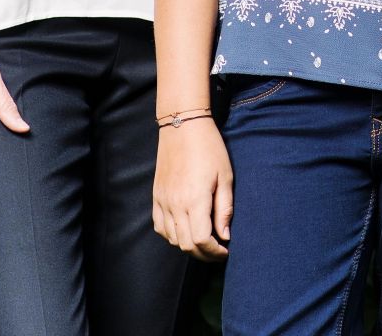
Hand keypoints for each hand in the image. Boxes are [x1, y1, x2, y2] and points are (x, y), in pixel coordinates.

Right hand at [153, 118, 232, 260]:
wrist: (183, 127)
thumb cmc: (209, 149)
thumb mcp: (225, 177)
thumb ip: (225, 209)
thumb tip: (225, 236)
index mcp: (194, 200)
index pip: (201, 240)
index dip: (214, 252)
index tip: (226, 251)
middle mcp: (175, 204)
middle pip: (186, 245)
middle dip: (204, 254)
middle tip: (218, 251)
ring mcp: (162, 201)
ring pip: (172, 239)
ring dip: (189, 246)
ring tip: (205, 241)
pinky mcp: (156, 197)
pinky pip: (160, 227)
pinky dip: (172, 235)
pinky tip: (185, 230)